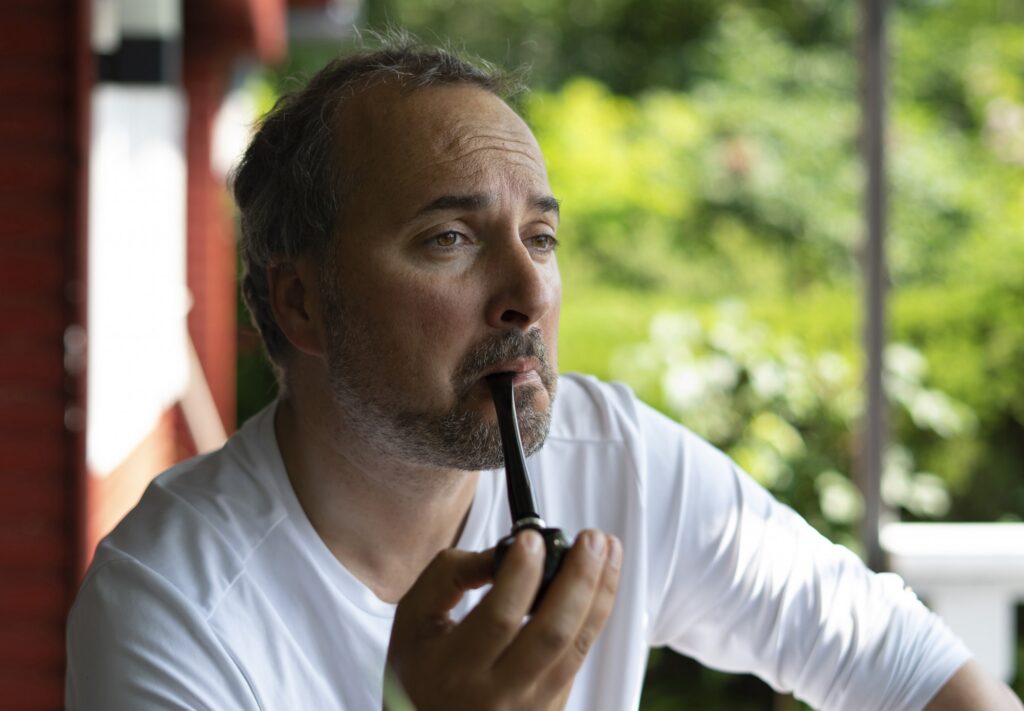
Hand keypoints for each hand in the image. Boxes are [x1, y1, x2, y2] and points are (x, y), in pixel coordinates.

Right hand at [385, 529, 621, 709]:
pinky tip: (599, 584)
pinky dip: (592, 617)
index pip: (499, 617)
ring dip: (599, 593)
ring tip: (608, 549)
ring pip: (576, 647)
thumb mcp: (415, 619)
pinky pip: (578, 660)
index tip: (534, 537)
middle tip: (591, 538)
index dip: (521, 573)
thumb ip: (450, 575)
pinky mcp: (551, 710)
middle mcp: (497, 696)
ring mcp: (530, 709)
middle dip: (578, 578)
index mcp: (454, 671)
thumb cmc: (420, 668)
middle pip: (551, 632)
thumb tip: (506, 550)